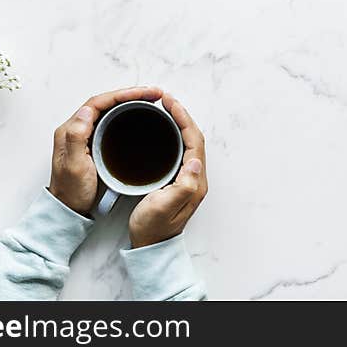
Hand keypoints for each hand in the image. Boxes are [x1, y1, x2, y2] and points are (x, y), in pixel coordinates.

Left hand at [49, 86, 163, 214]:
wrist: (70, 209)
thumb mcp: (74, 166)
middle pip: (106, 102)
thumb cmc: (71, 191)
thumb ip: (76, 137)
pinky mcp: (94, 142)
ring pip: (109, 109)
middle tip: (153, 93)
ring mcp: (86, 135)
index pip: (98, 102)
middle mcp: (77, 128)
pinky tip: (138, 115)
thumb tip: (85, 110)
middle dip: (130, 94)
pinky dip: (126, 114)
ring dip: (129, 102)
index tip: (144, 93)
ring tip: (150, 100)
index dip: (122, 94)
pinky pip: (111, 120)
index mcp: (70, 130)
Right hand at [129, 94, 207, 247]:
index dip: (183, 119)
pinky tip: (163, 130)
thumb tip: (195, 161)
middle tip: (166, 99)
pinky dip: (174, 134)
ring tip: (165, 108)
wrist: (150, 247)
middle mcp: (196, 177)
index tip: (170, 103)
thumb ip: (183, 186)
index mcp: (195, 181)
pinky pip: (181, 150)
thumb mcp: (164, 208)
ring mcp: (189, 179)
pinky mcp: (179, 180)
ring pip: (188, 142)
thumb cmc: (153, 229)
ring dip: (179, 123)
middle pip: (194, 138)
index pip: (194, 141)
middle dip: (182, 115)